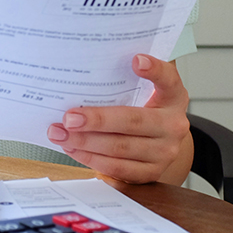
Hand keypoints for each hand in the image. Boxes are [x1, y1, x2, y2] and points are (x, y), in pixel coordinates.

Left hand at [46, 54, 192, 184]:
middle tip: (69, 117)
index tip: (136, 60)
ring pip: (120, 148)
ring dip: (85, 142)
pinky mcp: (151, 172)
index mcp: (173, 98)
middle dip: (97, 120)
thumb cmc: (144, 110)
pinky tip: (73, 148)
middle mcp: (173, 125)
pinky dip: (91, 158)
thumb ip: (124, 79)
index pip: (169, 80)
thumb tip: (88, 68)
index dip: (155, 70)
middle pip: (133, 121)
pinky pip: (117, 167)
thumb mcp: (144, 92)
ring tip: (60, 134)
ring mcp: (164, 152)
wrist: (160, 143)